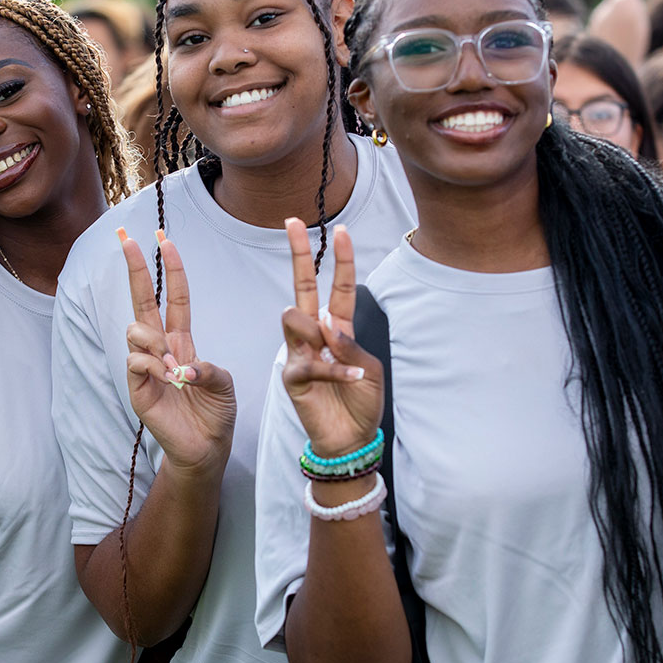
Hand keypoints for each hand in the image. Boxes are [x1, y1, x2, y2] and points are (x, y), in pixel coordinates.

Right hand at [119, 229, 234, 480]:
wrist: (206, 448)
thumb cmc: (215, 413)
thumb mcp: (224, 384)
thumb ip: (208, 369)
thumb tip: (182, 368)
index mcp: (182, 341)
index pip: (174, 297)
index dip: (171, 269)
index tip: (164, 239)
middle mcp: (160, 348)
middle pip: (143, 300)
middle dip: (135, 268)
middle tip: (125, 238)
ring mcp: (146, 366)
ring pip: (136, 329)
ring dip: (154, 340)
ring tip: (173, 366)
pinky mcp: (137, 388)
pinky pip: (135, 361)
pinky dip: (152, 365)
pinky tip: (168, 379)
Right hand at [279, 220, 381, 458]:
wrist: (350, 440)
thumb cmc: (361, 403)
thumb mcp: (370, 370)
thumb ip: (350, 345)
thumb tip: (327, 325)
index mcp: (338, 329)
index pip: (337, 287)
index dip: (341, 259)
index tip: (342, 230)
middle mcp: (315, 335)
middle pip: (302, 286)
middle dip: (298, 253)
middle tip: (291, 222)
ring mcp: (300, 353)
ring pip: (295, 318)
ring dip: (318, 331)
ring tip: (333, 353)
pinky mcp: (293, 376)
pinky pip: (312, 362)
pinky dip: (336, 371)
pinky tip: (352, 380)